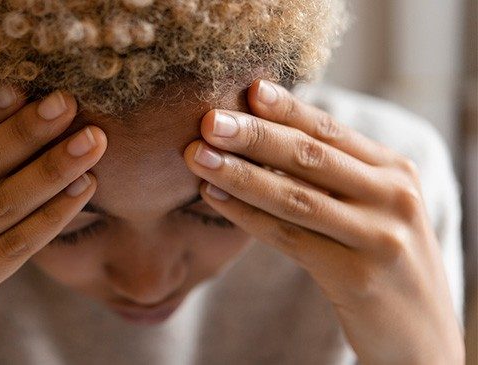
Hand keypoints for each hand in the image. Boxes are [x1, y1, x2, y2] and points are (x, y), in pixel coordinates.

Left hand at [183, 80, 464, 363]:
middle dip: (255, 136)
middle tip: (209, 121)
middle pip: (311, 157)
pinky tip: (216, 197)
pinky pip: (289, 238)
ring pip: (295, 196)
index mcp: (396, 172)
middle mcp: (393, 197)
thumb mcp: (375, 210)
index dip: (288, 109)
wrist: (422, 339)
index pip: (332, 131)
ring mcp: (378, 237)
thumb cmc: (385, 263)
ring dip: (241, 174)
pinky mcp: (357, 277)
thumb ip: (339, 175)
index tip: (248, 89)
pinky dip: (247, 216)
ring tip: (198, 157)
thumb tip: (267, 139)